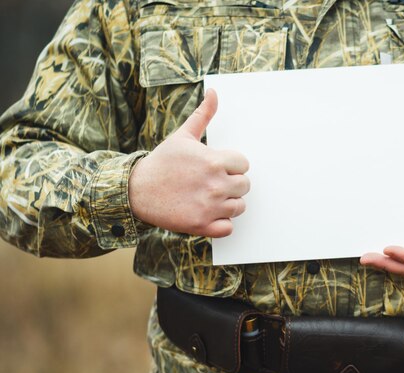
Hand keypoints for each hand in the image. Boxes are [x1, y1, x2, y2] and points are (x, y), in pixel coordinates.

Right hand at [129, 89, 249, 237]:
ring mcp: (209, 207)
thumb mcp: (182, 136)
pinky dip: (220, 223)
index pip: (244, 164)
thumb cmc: (162, 162)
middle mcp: (215, 185)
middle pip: (245, 186)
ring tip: (208, 198)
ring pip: (239, 207)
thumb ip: (203, 115)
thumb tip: (213, 93)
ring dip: (227, 204)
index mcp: (213, 161)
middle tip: (212, 183)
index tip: (217, 167)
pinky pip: (228, 228)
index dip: (232, 165)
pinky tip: (207, 213)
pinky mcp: (202, 226)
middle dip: (231, 183)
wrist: (136, 190)